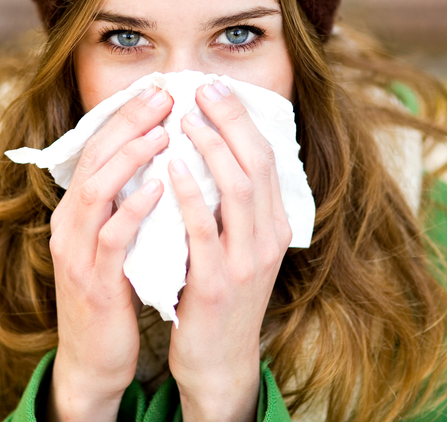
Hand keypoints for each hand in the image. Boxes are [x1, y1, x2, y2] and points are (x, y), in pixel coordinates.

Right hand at [47, 86, 172, 421]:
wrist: (95, 357)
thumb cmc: (114, 293)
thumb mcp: (116, 240)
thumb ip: (127, 203)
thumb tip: (162, 159)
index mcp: (76, 212)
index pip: (95, 150)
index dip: (124, 118)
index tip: (156, 92)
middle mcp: (69, 225)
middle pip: (92, 159)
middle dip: (127, 124)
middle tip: (162, 96)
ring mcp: (77, 252)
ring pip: (96, 191)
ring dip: (129, 158)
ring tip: (163, 131)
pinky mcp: (94, 281)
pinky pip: (112, 238)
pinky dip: (134, 209)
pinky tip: (160, 187)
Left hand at [167, 81, 292, 421]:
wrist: (217, 359)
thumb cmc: (218, 293)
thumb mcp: (237, 245)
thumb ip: (232, 204)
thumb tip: (212, 148)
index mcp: (275, 225)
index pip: (266, 158)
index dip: (242, 119)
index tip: (216, 87)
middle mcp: (268, 238)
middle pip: (257, 163)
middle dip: (230, 120)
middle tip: (202, 87)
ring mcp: (245, 261)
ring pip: (237, 188)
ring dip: (211, 147)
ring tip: (185, 117)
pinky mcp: (216, 283)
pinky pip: (204, 228)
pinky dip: (189, 193)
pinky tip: (171, 167)